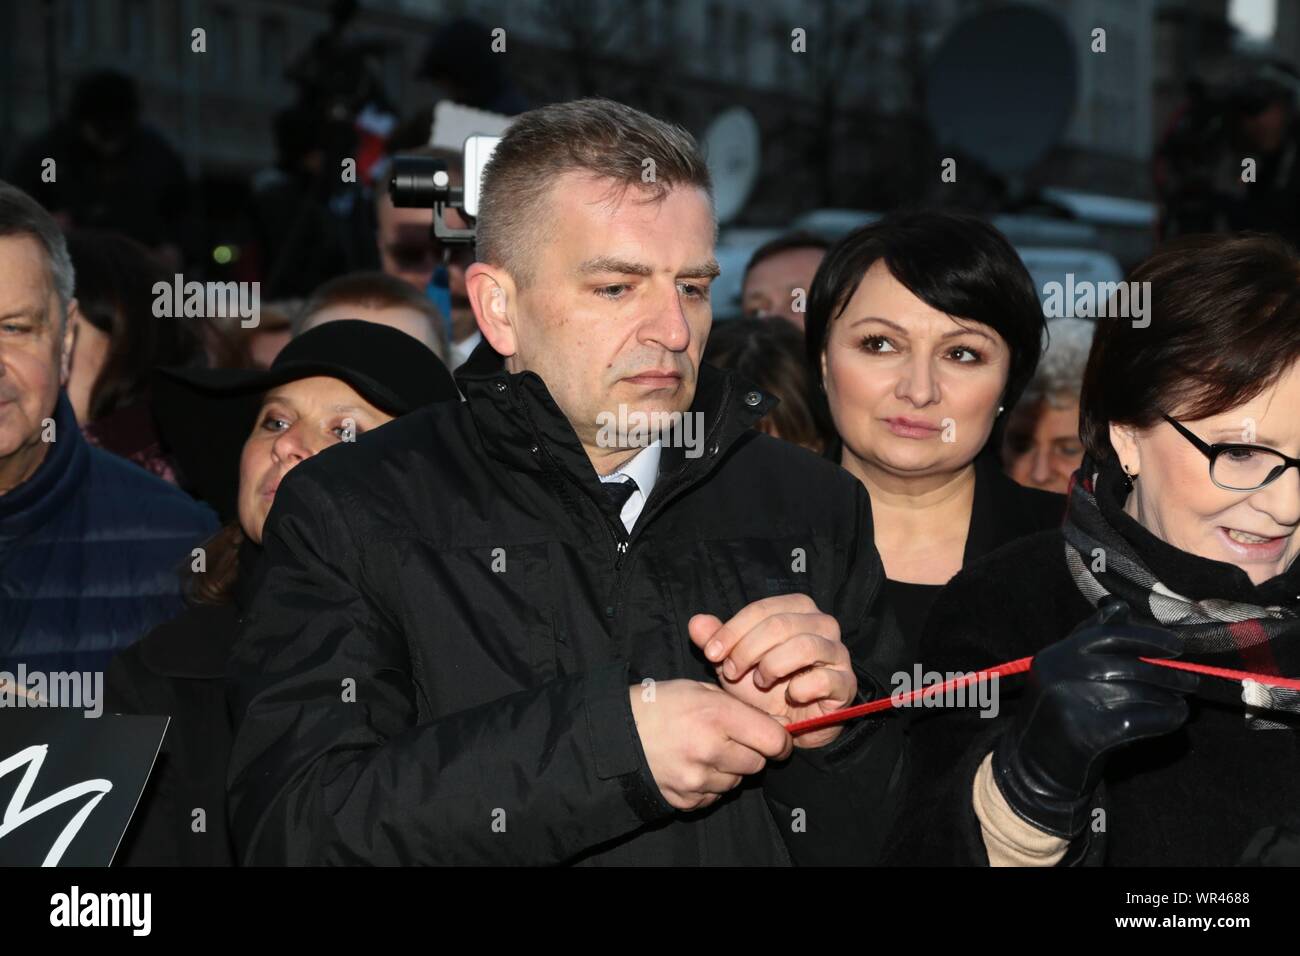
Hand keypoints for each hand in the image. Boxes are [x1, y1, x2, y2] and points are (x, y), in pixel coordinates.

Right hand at [629, 679, 791, 811]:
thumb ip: (738, 706)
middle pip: (757, 764)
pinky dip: (709, 785)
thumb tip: (776, 725)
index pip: (773, 740)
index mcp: (716, 715)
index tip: (777, 739)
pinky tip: (690, 766)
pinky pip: (714, 797)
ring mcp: (696, 779)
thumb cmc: (658, 705)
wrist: (614, 734)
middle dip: (750, 752)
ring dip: (728, 769)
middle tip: (730, 739)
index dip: (780, 740)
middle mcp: (709, 750)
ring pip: (736, 782)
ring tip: (704, 750)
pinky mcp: (685, 800)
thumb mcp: (698, 690)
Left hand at [688, 593, 855, 748]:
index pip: (762, 609)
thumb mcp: (733, 662)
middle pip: (780, 625)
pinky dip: (800, 687)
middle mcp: (822, 624)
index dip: (732, 630)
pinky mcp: (845, 683)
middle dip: (748, 649)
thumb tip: (695, 622)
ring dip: (772, 666)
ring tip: (760, 682)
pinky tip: (790, 695)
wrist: (788, 724)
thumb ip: (715, 641)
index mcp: (796, 609)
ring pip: (804, 645)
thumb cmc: (763, 687)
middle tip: (731, 672)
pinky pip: (824, 679)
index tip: (711, 653)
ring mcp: (837, 653)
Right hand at [992, 598, 1198, 837]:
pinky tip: (1174, 718)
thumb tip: (1121, 606)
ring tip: (1181, 702)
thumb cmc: (1057, 714)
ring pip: (1136, 692)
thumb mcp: (1064, 671)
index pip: (1108, 635)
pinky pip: (1138, 719)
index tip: (1177, 646)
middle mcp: (1059, 672)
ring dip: (1168, 697)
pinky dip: (1164, 718)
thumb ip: (1090, 640)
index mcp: (1055, 653)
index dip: (1147, 638)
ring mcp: (1070, 702)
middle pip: (1127, 664)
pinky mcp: (1085, 733)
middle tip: (1192, 680)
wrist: (1031, 766)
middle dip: (1166, 673)